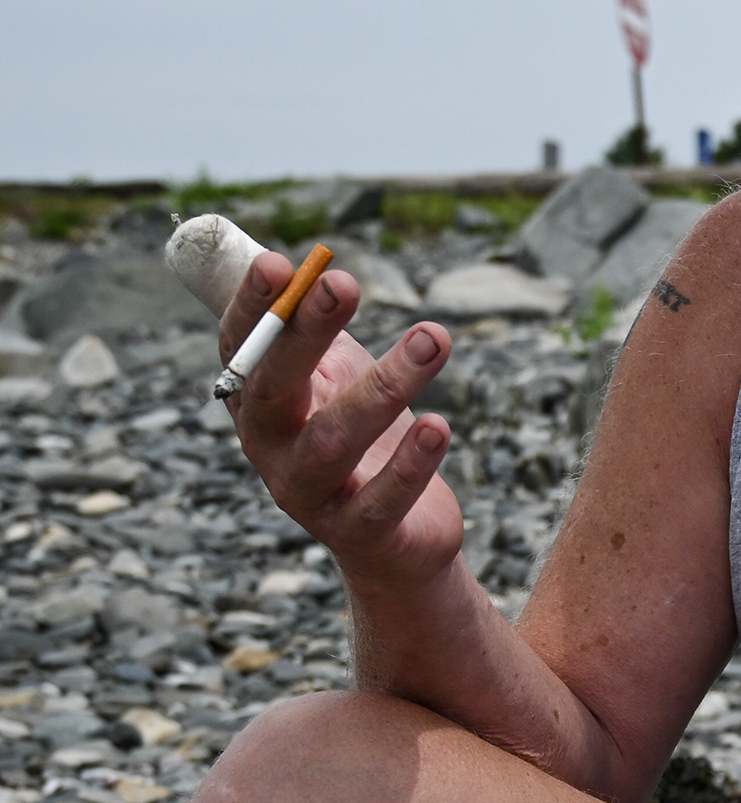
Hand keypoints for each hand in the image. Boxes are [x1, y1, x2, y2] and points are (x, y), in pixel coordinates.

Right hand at [219, 251, 465, 594]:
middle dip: (305, 334)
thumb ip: (316, 330)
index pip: (241, 349)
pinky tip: (438, 425)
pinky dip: (411, 464)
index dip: (253, 309)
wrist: (393, 539)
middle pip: (276, 389)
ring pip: (336, 440)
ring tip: (432, 338)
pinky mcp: (361, 533)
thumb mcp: (333, 379)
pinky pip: (382, 501)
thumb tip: (313, 265)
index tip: (280, 263)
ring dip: (384, 386)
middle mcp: (272, 450)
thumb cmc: (360, 438)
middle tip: (343, 283)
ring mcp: (311, 495)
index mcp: (258, 403)